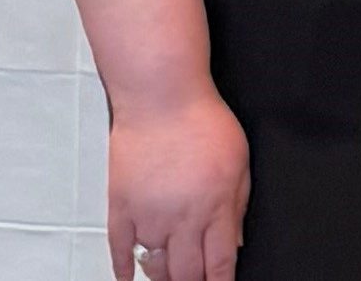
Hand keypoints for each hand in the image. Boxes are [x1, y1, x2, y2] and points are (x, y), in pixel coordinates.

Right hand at [106, 86, 248, 280]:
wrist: (161, 97)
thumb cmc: (201, 119)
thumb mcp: (240, 161)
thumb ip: (239, 205)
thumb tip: (235, 241)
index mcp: (216, 207)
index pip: (220, 264)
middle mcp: (182, 218)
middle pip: (187, 274)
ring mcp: (149, 216)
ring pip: (155, 267)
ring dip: (163, 277)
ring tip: (169, 275)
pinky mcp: (122, 207)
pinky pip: (120, 249)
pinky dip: (124, 269)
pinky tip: (129, 277)